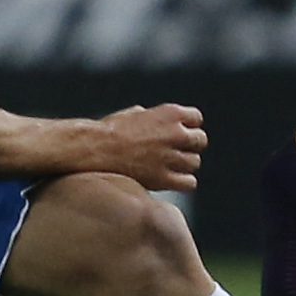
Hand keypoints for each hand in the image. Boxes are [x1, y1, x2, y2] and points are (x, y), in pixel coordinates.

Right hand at [92, 103, 206, 191]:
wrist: (94, 149)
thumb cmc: (109, 130)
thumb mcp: (136, 113)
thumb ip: (156, 118)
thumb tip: (163, 124)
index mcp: (170, 113)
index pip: (196, 118)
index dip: (188, 126)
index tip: (179, 133)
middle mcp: (175, 133)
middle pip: (200, 141)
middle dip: (190, 146)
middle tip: (176, 152)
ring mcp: (171, 156)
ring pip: (195, 163)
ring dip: (185, 165)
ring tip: (169, 167)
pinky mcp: (164, 178)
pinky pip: (189, 182)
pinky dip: (183, 182)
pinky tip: (170, 179)